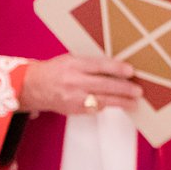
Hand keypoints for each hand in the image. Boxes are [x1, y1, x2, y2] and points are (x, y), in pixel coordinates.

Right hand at [19, 54, 141, 115]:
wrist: (32, 86)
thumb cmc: (55, 70)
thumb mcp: (71, 60)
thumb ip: (91, 64)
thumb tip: (117, 68)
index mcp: (73, 64)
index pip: (99, 65)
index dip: (116, 68)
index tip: (131, 71)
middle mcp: (73, 81)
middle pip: (103, 85)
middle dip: (124, 89)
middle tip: (138, 91)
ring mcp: (73, 97)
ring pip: (101, 100)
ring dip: (120, 102)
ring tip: (133, 103)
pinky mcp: (72, 109)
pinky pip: (94, 108)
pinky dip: (105, 106)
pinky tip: (115, 104)